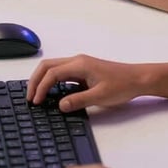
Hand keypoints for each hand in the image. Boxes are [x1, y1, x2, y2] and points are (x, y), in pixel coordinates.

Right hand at [27, 53, 147, 109]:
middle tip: (29, 97)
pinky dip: (52, 82)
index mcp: (79, 64)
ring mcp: (80, 65)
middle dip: (35, 80)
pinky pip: (62, 73)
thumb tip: (59, 105)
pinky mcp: (84, 71)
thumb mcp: (100, 96)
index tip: (35, 102)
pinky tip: (52, 94)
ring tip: (36, 95)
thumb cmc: (122, 85)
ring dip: (43, 80)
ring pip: (54, 68)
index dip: (40, 87)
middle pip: (48, 66)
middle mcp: (77, 61)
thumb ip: (78, 101)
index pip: (52, 74)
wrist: (138, 79)